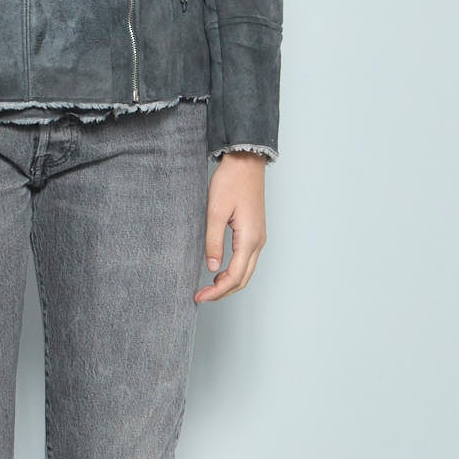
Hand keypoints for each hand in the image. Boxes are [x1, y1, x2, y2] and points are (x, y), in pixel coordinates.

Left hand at [195, 151, 267, 303]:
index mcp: (249, 239)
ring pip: (246, 271)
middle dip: (222, 291)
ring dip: (229, 282)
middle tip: (201, 296)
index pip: (234, 277)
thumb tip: (211, 267)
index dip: (217, 291)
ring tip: (208, 286)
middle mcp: (258, 241)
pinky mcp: (255, 232)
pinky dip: (234, 271)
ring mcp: (259, 237)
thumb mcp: (215, 212)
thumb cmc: (231, 182)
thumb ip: (213, 241)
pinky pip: (247, 260)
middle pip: (243, 279)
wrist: (246, 162)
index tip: (199, 296)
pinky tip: (219, 270)